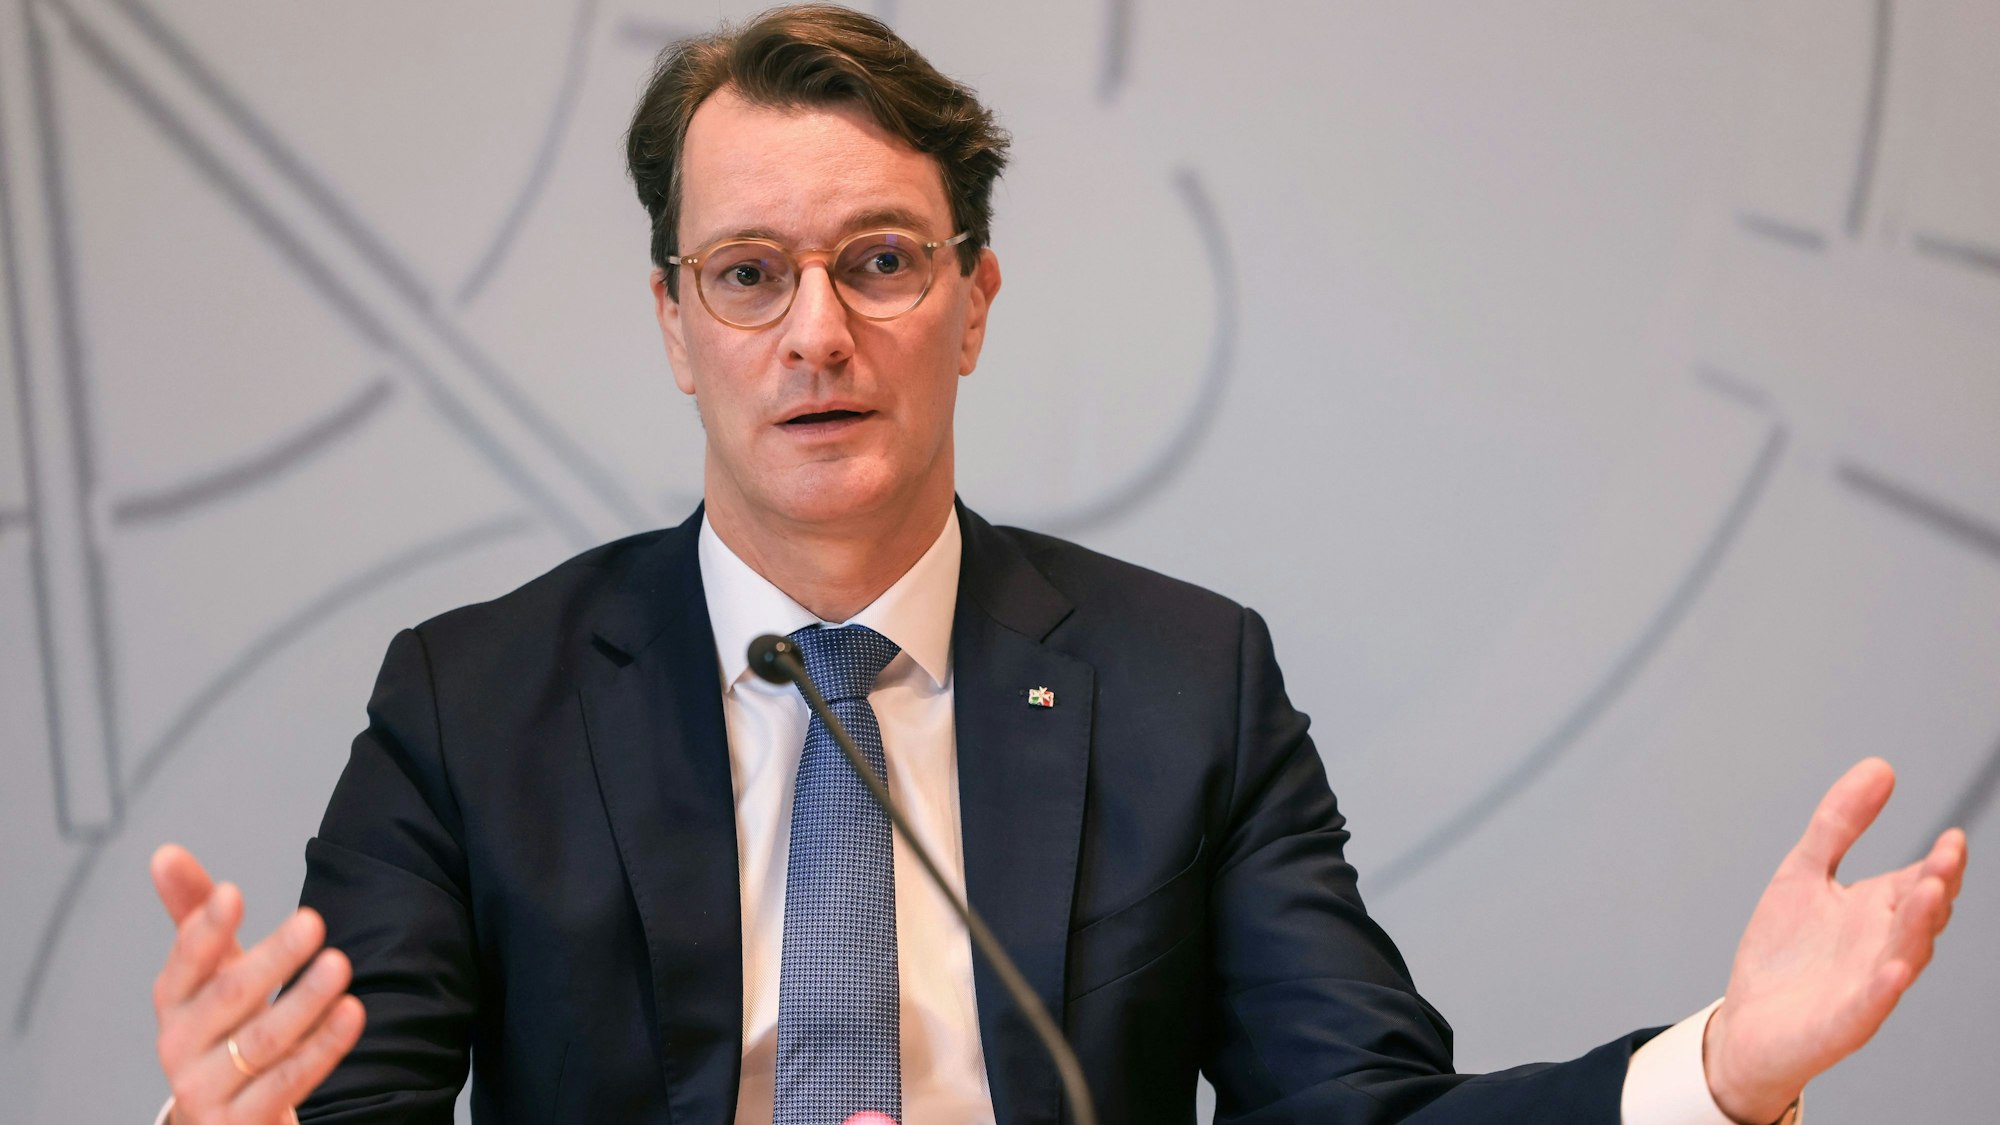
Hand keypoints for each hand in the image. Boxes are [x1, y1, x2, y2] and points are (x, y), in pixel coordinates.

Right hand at [150, 844, 365, 1124]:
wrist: (225, 1117)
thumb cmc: (221, 1031)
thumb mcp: (209, 975)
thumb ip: (193, 915)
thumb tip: (165, 853)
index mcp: (174, 1003)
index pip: (185, 962)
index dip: (206, 928)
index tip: (234, 892)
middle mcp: (182, 1047)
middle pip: (229, 997)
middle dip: (272, 958)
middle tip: (313, 921)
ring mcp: (209, 1090)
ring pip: (262, 1042)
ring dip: (304, 1001)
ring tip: (340, 964)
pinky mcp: (242, 1123)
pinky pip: (288, 1082)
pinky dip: (322, 1047)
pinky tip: (351, 1012)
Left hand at [1703, 758, 1966, 1123]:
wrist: (1746, 1024)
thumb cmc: (1785, 953)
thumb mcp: (1803, 872)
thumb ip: (1838, 824)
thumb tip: (1881, 767)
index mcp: (1877, 911)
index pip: (1921, 882)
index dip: (1939, 863)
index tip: (1950, 838)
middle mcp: (1880, 947)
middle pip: (1920, 916)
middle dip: (1935, 888)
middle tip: (1946, 860)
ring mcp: (1866, 986)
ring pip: (1903, 955)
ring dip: (1918, 928)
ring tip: (1930, 895)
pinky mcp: (1842, 1022)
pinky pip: (1869, 1006)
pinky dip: (1883, 989)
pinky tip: (1894, 971)